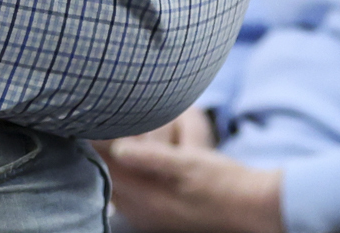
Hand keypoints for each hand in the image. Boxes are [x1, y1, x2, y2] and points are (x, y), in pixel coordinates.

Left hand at [98, 117, 281, 232]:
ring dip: (111, 168)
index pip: (109, 169)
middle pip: (109, 181)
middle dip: (99, 156)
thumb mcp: (190, 164)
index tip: (86, 122)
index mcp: (148, 198)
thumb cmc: (225, 183)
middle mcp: (144, 212)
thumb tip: (118, 148)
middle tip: (92, 126)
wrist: (253, 208)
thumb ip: (152, 158)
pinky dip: (123, 180)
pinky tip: (129, 166)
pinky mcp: (162, 216)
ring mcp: (152, 217)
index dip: (95, 145)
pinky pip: (131, 198)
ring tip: (105, 140)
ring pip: (118, 191)